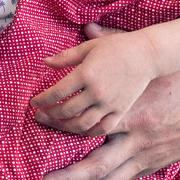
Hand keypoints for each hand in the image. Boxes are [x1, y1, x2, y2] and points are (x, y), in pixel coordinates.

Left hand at [31, 26, 179, 179]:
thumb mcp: (154, 60)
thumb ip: (115, 43)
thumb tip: (87, 26)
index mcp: (133, 111)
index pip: (88, 124)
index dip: (60, 126)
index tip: (37, 121)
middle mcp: (138, 140)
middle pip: (95, 166)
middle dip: (64, 179)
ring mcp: (146, 157)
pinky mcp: (154, 164)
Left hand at [34, 28, 157, 136]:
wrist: (145, 55)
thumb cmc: (116, 47)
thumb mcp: (88, 47)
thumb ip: (66, 57)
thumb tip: (45, 62)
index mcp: (85, 74)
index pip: (56, 92)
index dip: (42, 99)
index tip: (34, 102)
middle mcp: (96, 92)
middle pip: (66, 110)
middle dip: (50, 113)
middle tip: (41, 113)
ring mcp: (109, 104)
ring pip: (82, 124)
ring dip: (66, 126)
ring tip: (58, 122)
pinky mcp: (120, 111)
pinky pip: (102, 128)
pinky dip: (89, 132)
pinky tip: (80, 129)